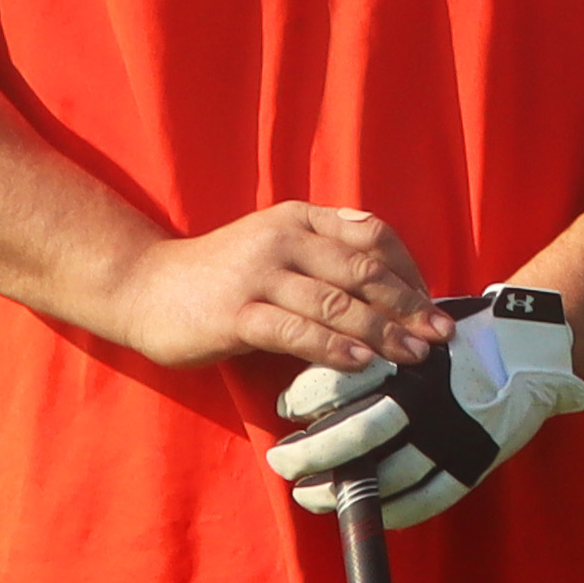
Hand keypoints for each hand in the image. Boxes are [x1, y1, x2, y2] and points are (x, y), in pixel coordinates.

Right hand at [104, 200, 440, 378]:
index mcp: (298, 218)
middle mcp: (282, 238)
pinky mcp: (236, 313)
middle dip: (409, 305)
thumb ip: (325, 255)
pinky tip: (363, 364)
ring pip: (337, 302)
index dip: (410, 271)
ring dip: (383, 332)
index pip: (372, 236)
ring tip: (413, 356)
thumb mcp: (275, 248)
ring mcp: (258, 274)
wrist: (142, 286)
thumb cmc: (220, 275)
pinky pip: (297, 330)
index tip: (431, 305)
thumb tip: (394, 287)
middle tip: (441, 335)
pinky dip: (335, 347)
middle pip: (364, 270)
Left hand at [268, 285, 583, 532]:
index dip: (309, 399)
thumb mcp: (418, 323)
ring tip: (309, 494)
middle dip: (313, 452)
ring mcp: (454, 437)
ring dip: (342, 490)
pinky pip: (426, 499)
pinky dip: (392, 511)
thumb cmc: (461, 335)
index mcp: (414, 360)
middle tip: (282, 460)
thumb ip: (373, 346)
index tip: (286, 411)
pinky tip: (366, 511)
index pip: (349, 382)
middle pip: (360, 434)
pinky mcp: (474, 463)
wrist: (534, 346)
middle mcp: (432, 400)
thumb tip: (312, 379)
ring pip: (387, 475)